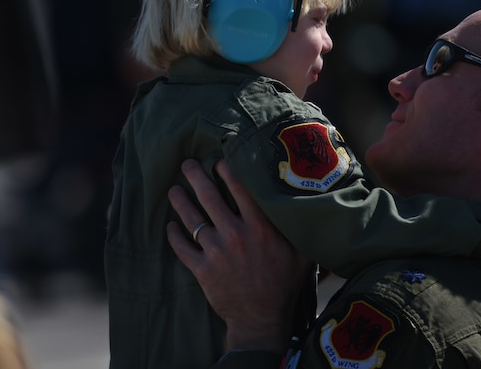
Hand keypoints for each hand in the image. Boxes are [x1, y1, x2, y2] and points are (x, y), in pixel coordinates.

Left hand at [167, 159, 312, 353]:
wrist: (261, 320)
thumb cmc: (284, 284)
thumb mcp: (301, 253)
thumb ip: (299, 227)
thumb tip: (309, 202)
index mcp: (260, 227)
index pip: (240, 188)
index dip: (226, 170)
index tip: (218, 160)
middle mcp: (236, 234)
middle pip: (209, 196)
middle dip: (196, 176)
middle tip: (187, 164)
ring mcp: (216, 252)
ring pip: (192, 218)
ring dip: (180, 201)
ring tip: (173, 190)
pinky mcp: (202, 270)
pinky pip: (182, 247)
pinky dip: (174, 235)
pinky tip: (170, 226)